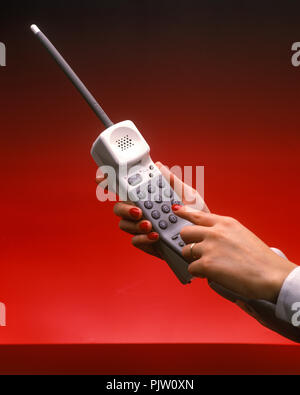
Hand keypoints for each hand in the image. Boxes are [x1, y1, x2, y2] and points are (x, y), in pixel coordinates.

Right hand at [96, 162, 208, 258]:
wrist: (203, 238)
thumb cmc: (195, 215)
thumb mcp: (188, 195)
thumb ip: (173, 182)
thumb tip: (159, 166)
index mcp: (148, 196)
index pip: (125, 188)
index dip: (109, 181)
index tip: (100, 177)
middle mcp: (141, 210)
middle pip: (119, 206)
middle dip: (125, 207)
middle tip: (138, 210)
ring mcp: (141, 227)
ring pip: (124, 223)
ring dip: (134, 224)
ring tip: (150, 225)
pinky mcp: (145, 242)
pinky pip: (135, 240)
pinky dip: (143, 237)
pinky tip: (155, 236)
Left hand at [173, 204, 296, 302]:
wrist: (271, 275)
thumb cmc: (260, 259)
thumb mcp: (241, 235)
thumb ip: (223, 233)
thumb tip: (209, 238)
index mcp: (225, 223)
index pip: (198, 214)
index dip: (184, 212)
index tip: (176, 210)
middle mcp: (215, 232)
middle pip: (185, 232)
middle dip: (188, 242)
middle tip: (196, 251)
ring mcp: (209, 247)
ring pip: (185, 251)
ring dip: (192, 259)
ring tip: (207, 266)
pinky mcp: (206, 264)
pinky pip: (191, 268)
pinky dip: (198, 273)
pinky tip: (209, 275)